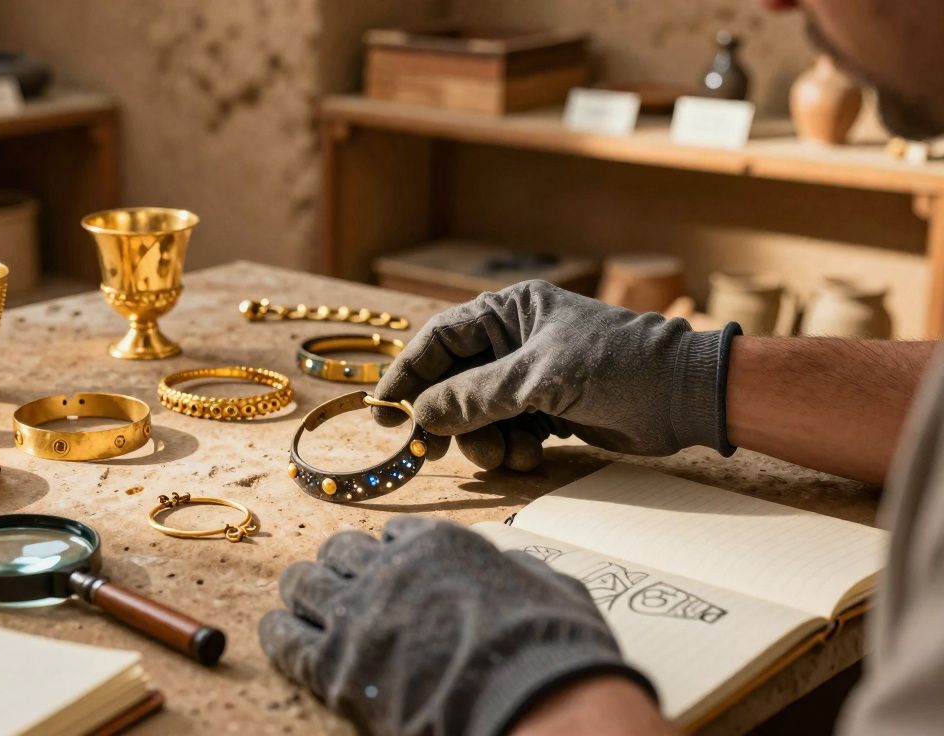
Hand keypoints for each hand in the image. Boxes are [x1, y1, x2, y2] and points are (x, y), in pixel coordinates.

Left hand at [258, 517, 654, 734]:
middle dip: (339, 567)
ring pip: (304, 584)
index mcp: (438, 544)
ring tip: (301, 606)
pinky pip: (286, 639)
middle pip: (340, 552)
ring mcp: (357, 615)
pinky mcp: (335, 667)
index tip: (390, 569)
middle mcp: (390, 568)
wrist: (534, 700)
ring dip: (304, 593)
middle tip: (341, 588)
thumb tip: (511, 568)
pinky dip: (280, 634)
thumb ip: (514, 569)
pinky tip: (279, 634)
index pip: (395, 532)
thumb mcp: (547, 585)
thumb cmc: (553, 647)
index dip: (391, 553)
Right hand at [373, 281, 738, 469]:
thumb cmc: (617, 367)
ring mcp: (530, 377)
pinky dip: (512, 448)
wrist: (685, 397)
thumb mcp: (540, 379)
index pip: (440, 339)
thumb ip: (476, 396)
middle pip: (454, 381)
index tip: (385, 410)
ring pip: (478, 414)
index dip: (409, 373)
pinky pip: (506, 431)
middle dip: (447, 417)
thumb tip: (421, 414)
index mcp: (510, 312)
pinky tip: (533, 454)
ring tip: (507, 455)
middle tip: (433, 450)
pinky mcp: (548, 409)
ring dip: (484, 440)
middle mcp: (515, 341)